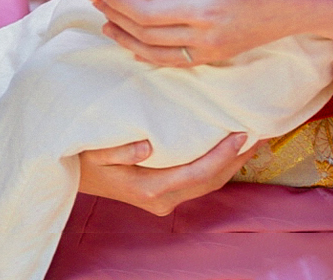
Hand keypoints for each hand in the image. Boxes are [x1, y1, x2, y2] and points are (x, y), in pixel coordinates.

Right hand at [77, 133, 249, 215]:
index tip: (240, 135)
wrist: (72, 173)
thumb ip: (118, 151)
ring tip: (253, 140)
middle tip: (260, 133)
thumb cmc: (82, 154)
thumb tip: (147, 146)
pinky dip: (218, 166)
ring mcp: (165, 200)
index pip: (196, 174)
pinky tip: (230, 151)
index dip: (221, 156)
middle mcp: (162, 200)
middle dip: (237, 159)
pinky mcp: (166, 194)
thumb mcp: (94, 150)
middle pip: (210, 182)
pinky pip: (200, 182)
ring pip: (209, 184)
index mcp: (149, 189)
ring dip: (232, 163)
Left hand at [89, 0, 332, 66]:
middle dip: (116, 19)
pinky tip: (136, 45)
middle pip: (146, 36)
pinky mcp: (219, 56)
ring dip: (128, 41)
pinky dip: (151, 55)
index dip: (118, 4)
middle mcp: (206, 38)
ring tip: (107, 26)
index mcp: (204, 11)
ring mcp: (214, 52)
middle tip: (95, 3)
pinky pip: (176, 62)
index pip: (146, 15)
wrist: (304, 0)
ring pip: (158, 55)